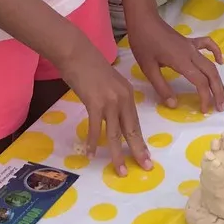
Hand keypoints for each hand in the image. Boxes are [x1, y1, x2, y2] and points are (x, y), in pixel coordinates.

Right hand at [60, 37, 151, 175]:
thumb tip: (113, 116)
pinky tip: (91, 154)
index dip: (140, 141)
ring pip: (116, 133)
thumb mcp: (109, 84)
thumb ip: (114, 99)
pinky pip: (95, 127)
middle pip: (132, 130)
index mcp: (128, 94)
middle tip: (146, 167)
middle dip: (138, 150)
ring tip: (121, 171)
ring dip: (117, 154)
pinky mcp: (95, 102)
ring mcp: (110, 101)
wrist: (77, 53)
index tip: (146, 156)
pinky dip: (93, 142)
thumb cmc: (89, 67)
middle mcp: (123, 98)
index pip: (135, 123)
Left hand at [127, 17, 223, 112]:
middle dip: (218, 91)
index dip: (205, 98)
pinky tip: (220, 61)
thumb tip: (174, 105)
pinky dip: (216, 53)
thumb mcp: (148, 69)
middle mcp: (191, 54)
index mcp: (181, 61)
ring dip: (218, 79)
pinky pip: (208, 45)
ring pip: (211, 63)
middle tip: (221, 107)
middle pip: (211, 73)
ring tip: (223, 94)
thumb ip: (162, 88)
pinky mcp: (189, 42)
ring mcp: (191, 46)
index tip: (205, 111)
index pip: (200, 82)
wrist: (144, 20)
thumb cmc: (143, 44)